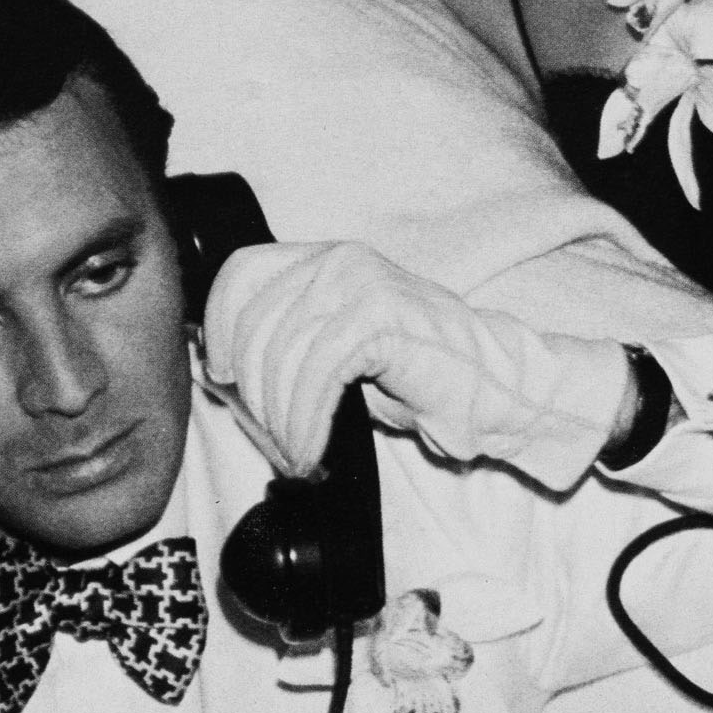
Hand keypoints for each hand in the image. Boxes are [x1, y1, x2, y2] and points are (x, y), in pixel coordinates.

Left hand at [203, 242, 631, 492]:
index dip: (219, 327)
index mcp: (321, 258)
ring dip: (279, 419)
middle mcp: (335, 258)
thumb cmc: (414, 375)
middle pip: (253, 321)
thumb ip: (290, 341)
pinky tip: (313, 451)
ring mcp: (358, 282)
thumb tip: (220, 369)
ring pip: (281, 353)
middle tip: (267, 439)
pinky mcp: (378, 316)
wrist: (494, 385)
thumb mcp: (339, 348)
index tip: (222, 380)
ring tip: (296, 454)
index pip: (239, 273)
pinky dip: (305, 422)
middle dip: (250, 392)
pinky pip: (316, 373)